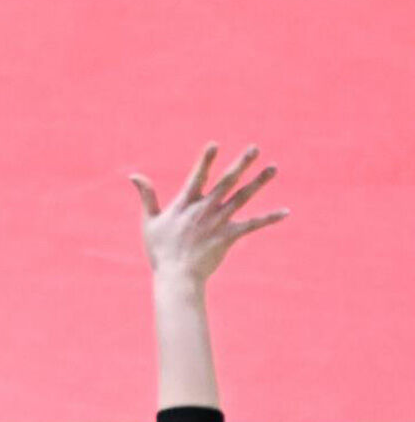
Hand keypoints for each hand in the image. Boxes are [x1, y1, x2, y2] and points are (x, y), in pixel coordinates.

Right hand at [131, 143, 288, 284]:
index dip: (206, 160)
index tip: (215, 144)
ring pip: (243, 198)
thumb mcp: (149, 221)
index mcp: (185, 204)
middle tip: (255, 148)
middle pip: (226, 182)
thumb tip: (134, 175)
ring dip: (259, 182)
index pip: (197, 176)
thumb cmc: (160, 251)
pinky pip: (253, 225)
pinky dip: (269, 218)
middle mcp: (205, 209)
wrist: (178, 277)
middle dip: (241, 164)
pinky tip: (285, 212)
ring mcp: (219, 222)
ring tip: (273, 168)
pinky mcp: (230, 237)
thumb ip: (147, 196)